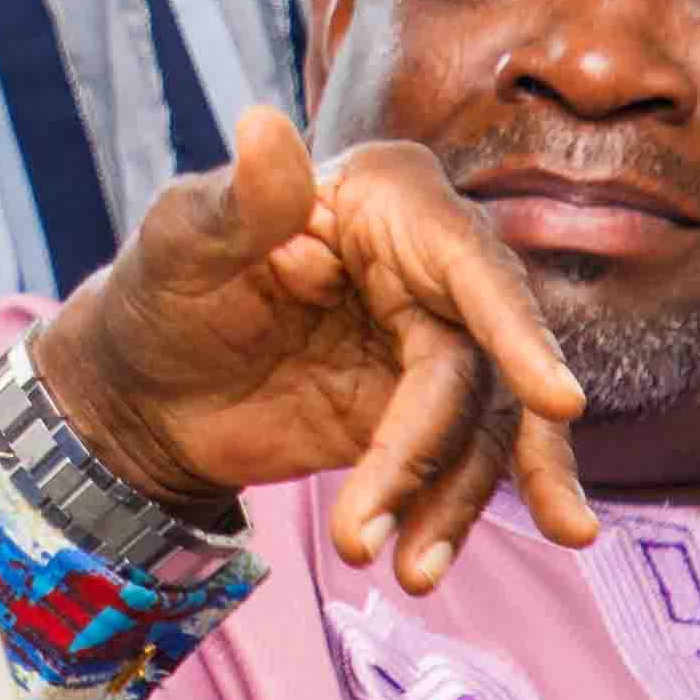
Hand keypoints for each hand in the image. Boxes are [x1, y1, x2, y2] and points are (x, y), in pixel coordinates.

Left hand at [33, 106, 595, 588]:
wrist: (140, 394)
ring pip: (487, 426)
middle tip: (416, 542)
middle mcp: (429, 267)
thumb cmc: (158, 293)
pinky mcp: (422, 415)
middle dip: (448, 457)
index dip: (518, 332)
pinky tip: (421, 560)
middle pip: (486, 363)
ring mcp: (433, 345)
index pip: (468, 263)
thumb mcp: (178, 245)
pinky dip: (447, 514)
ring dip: (453, 503)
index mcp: (384, 201)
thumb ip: (237, 203)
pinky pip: (462, 465)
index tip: (559, 402)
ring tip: (408, 573)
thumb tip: (264, 126)